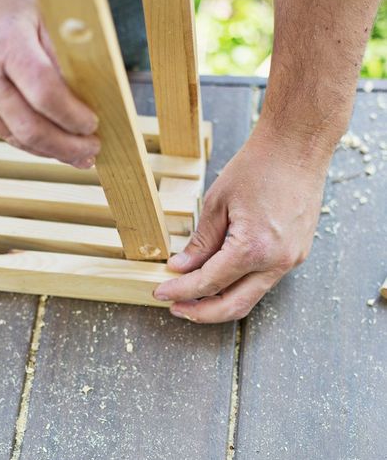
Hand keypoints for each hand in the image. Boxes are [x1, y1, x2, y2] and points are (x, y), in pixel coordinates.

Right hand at [0, 0, 99, 167]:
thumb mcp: (38, 15)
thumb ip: (61, 58)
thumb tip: (87, 100)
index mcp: (6, 43)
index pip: (46, 94)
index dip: (73, 117)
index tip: (93, 125)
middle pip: (30, 129)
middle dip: (67, 147)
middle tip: (91, 149)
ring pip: (15, 138)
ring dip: (50, 150)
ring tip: (76, 153)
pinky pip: (0, 130)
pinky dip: (27, 138)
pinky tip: (48, 140)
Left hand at [154, 120, 330, 322]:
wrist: (297, 146)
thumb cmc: (259, 165)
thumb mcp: (217, 202)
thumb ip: (200, 241)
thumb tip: (181, 268)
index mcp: (253, 248)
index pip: (209, 283)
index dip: (181, 291)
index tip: (161, 291)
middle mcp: (276, 262)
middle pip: (234, 306)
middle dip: (201, 312)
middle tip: (176, 307)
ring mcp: (290, 260)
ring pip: (250, 296)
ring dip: (220, 301)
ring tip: (193, 294)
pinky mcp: (296, 254)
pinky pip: (264, 280)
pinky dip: (239, 284)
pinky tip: (220, 275)